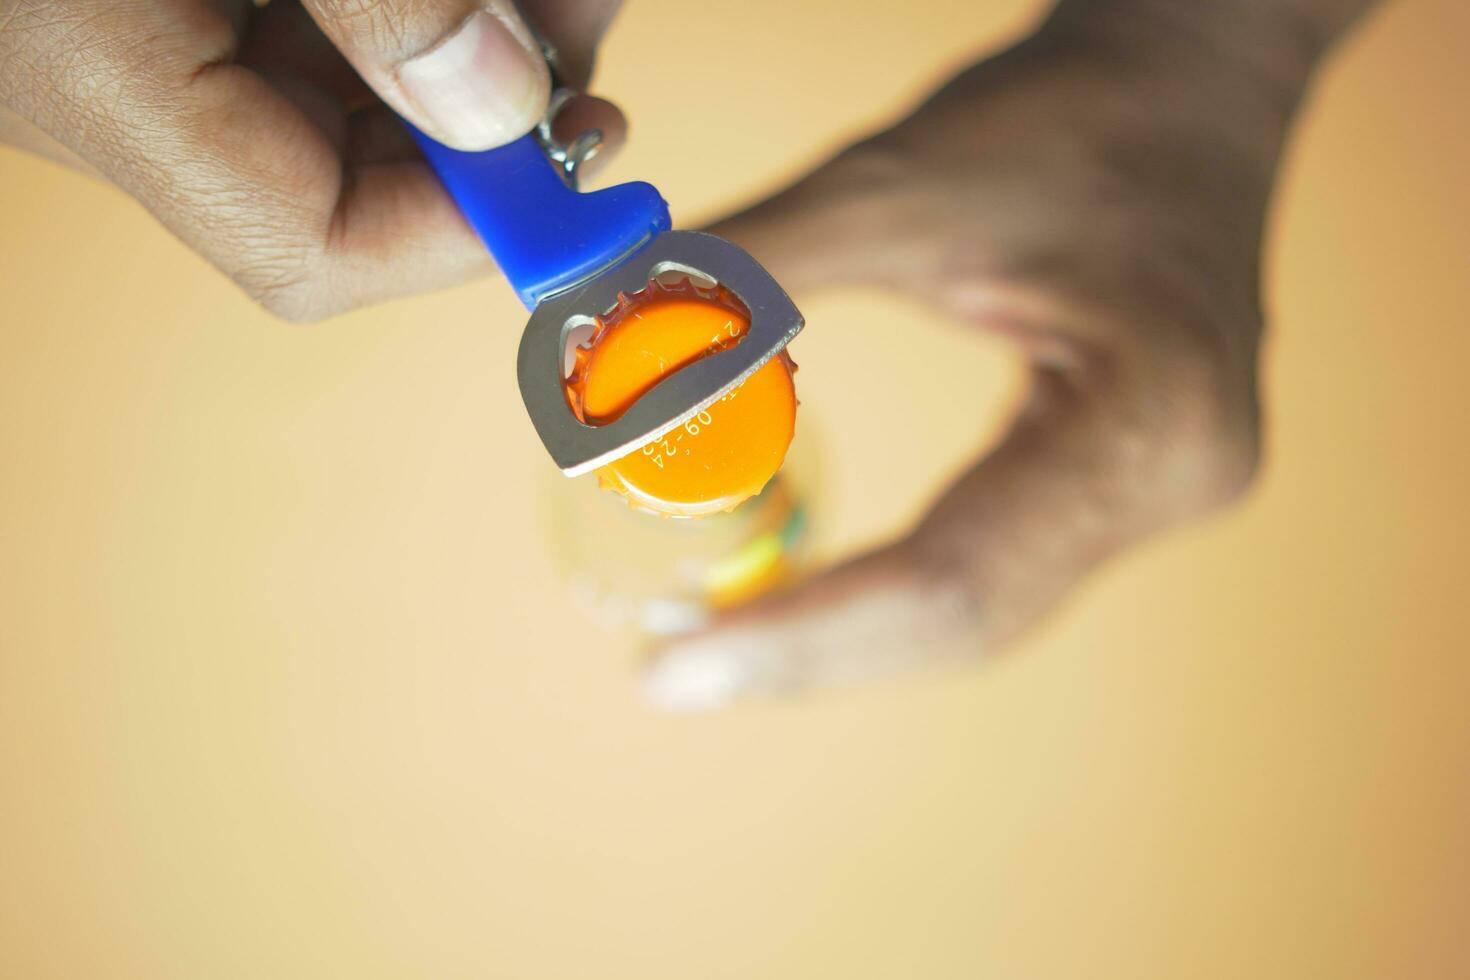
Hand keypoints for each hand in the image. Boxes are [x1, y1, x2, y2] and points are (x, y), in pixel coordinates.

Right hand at [0, 0, 623, 319]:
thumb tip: (501, 104)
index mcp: (95, 74)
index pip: (303, 249)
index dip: (462, 231)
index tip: (577, 160)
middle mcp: (107, 83)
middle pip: (342, 180)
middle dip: (487, 121)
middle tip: (581, 41)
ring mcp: (134, 36)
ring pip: (339, 101)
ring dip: (465, 50)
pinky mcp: (165, 0)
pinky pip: (303, 36)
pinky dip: (397, 13)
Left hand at [643, 0, 1376, 709]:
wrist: (1194, 81)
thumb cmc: (1065, 111)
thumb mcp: (891, 186)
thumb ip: (741, 276)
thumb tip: (595, 345)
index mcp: (1147, 415)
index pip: (949, 574)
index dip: (798, 631)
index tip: (671, 667)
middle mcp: (1179, 481)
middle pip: (965, 620)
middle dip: (808, 653)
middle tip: (671, 674)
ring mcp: (1168, 493)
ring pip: (982, 613)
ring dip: (845, 639)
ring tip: (718, 652)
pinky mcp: (1133, 485)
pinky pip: (998, 572)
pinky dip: (889, 596)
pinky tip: (802, 603)